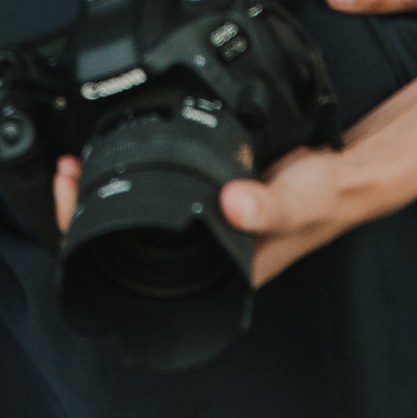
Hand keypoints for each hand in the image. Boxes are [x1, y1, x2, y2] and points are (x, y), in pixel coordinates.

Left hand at [49, 147, 386, 287]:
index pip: (137, 269)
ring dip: (103, 189)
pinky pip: (153, 190)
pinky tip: (119, 147)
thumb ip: (269, 207)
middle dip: (84, 208)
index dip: (93, 238)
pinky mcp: (202, 199)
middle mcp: (201, 254)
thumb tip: (233, 205)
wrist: (346, 177)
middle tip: (70, 167)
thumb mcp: (299, 201)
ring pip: (133, 218)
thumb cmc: (326, 199)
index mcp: (216, 269)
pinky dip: (130, 170)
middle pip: (122, 244)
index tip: (74, 193)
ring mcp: (199, 229)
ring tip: (80, 157)